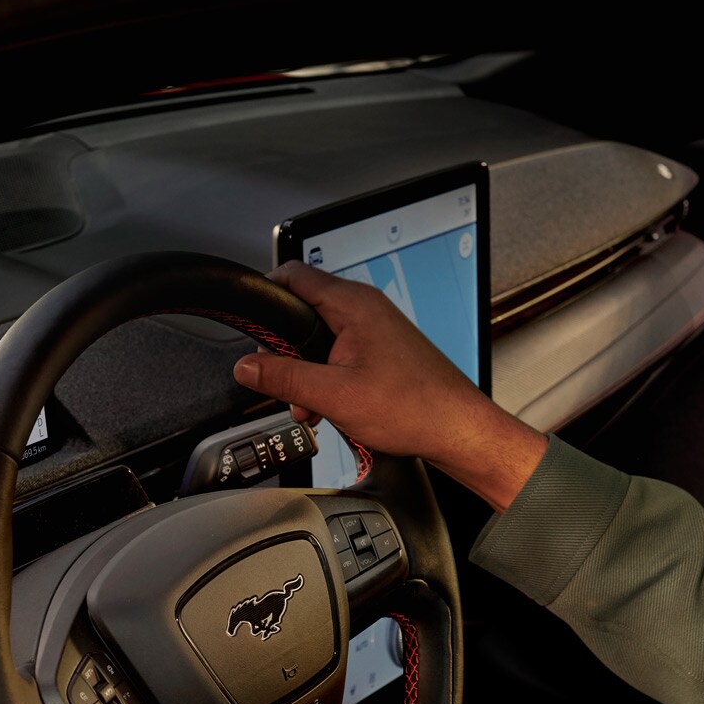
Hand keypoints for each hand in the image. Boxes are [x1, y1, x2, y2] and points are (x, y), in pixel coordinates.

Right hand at [233, 261, 547, 510]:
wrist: (456, 429)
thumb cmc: (414, 407)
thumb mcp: (333, 396)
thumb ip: (284, 378)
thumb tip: (247, 367)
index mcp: (353, 305)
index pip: (292, 275)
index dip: (264, 295)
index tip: (250, 326)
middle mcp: (365, 308)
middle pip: (303, 311)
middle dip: (284, 350)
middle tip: (283, 383)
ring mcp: (375, 327)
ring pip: (320, 338)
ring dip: (306, 372)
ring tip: (311, 406)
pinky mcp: (381, 348)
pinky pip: (340, 353)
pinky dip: (327, 378)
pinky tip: (330, 408)